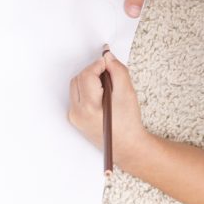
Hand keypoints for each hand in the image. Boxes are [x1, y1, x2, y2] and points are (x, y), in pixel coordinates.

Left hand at [66, 49, 146, 166]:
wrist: (126, 146)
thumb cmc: (129, 122)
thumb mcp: (128, 93)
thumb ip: (118, 71)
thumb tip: (107, 57)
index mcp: (89, 107)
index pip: (87, 75)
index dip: (98, 64)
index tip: (108, 61)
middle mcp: (77, 112)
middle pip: (78, 79)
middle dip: (93, 71)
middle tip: (109, 73)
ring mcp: (74, 116)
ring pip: (76, 86)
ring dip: (89, 79)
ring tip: (107, 85)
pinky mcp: (74, 118)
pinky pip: (77, 96)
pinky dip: (87, 90)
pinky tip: (101, 95)